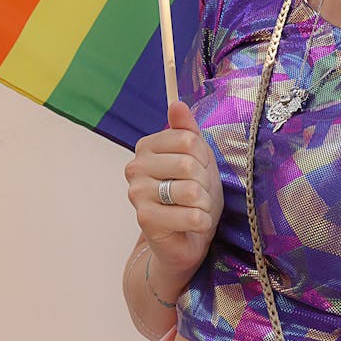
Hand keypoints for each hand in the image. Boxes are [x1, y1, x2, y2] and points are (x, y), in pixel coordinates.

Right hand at [124, 100, 222, 281]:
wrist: (187, 236)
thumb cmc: (193, 193)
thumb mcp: (198, 156)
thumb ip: (187, 130)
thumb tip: (176, 103)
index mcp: (147, 147)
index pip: (189, 139)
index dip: (204, 157)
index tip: (200, 169)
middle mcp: (135, 167)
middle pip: (189, 164)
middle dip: (205, 182)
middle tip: (199, 193)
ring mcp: (137, 193)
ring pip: (190, 190)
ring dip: (204, 203)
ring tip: (196, 208)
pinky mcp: (145, 219)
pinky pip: (190, 215)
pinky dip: (202, 221)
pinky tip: (194, 224)